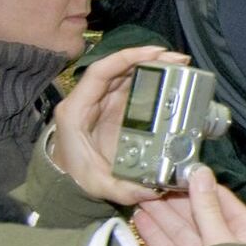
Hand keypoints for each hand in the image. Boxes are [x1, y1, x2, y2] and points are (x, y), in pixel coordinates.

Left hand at [49, 44, 178, 205]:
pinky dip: (150, 79)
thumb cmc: (75, 177)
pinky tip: (170, 79)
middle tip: (178, 60)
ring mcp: (101, 102)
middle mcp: (88, 100)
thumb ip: (122, 190)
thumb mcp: (97, 185)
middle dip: (148, 59)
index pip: (100, 72)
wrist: (65, 180)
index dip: (126, 58)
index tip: (154, 54)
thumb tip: (152, 191)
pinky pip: (130, 87)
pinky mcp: (112, 109)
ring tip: (179, 65)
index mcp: (77, 109)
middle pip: (117, 69)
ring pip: (125, 75)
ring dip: (152, 66)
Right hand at [132, 165, 245, 245]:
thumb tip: (199, 172)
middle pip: (196, 215)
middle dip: (172, 200)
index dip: (194, 185)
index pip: (217, 199)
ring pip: (181, 232)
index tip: (173, 171)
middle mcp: (227, 241)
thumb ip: (207, 207)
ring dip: (160, 216)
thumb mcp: (221, 237)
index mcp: (245, 229)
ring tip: (138, 198)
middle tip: (148, 183)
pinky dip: (157, 236)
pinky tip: (140, 221)